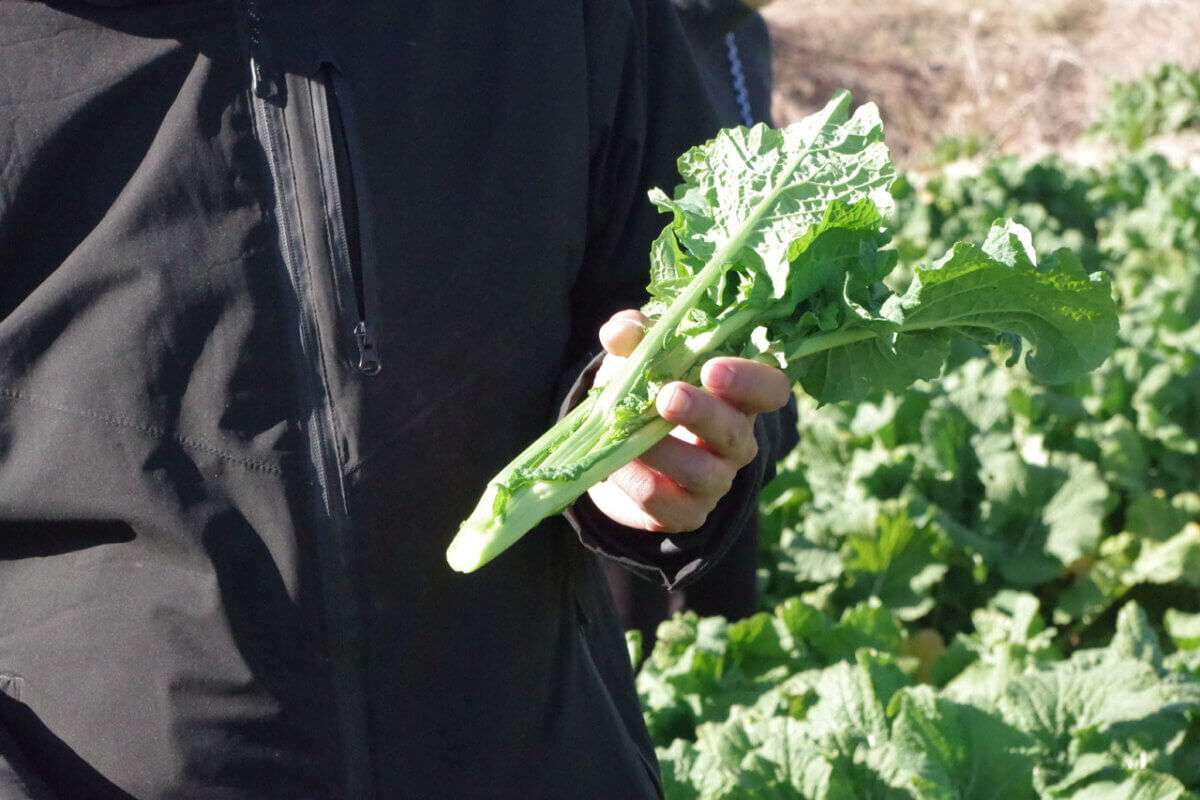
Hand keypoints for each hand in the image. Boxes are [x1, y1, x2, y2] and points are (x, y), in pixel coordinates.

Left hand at [586, 310, 790, 532]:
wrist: (618, 448)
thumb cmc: (645, 388)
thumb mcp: (639, 355)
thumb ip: (632, 337)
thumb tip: (621, 332)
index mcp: (738, 396)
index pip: (772, 389)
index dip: (750, 380)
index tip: (713, 368)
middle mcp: (737, 441)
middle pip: (736, 433)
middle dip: (702, 414)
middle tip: (668, 397)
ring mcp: (716, 481)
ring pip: (702, 473)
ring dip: (662, 451)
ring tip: (626, 430)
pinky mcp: (687, 513)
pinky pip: (665, 502)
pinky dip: (636, 481)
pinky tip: (614, 463)